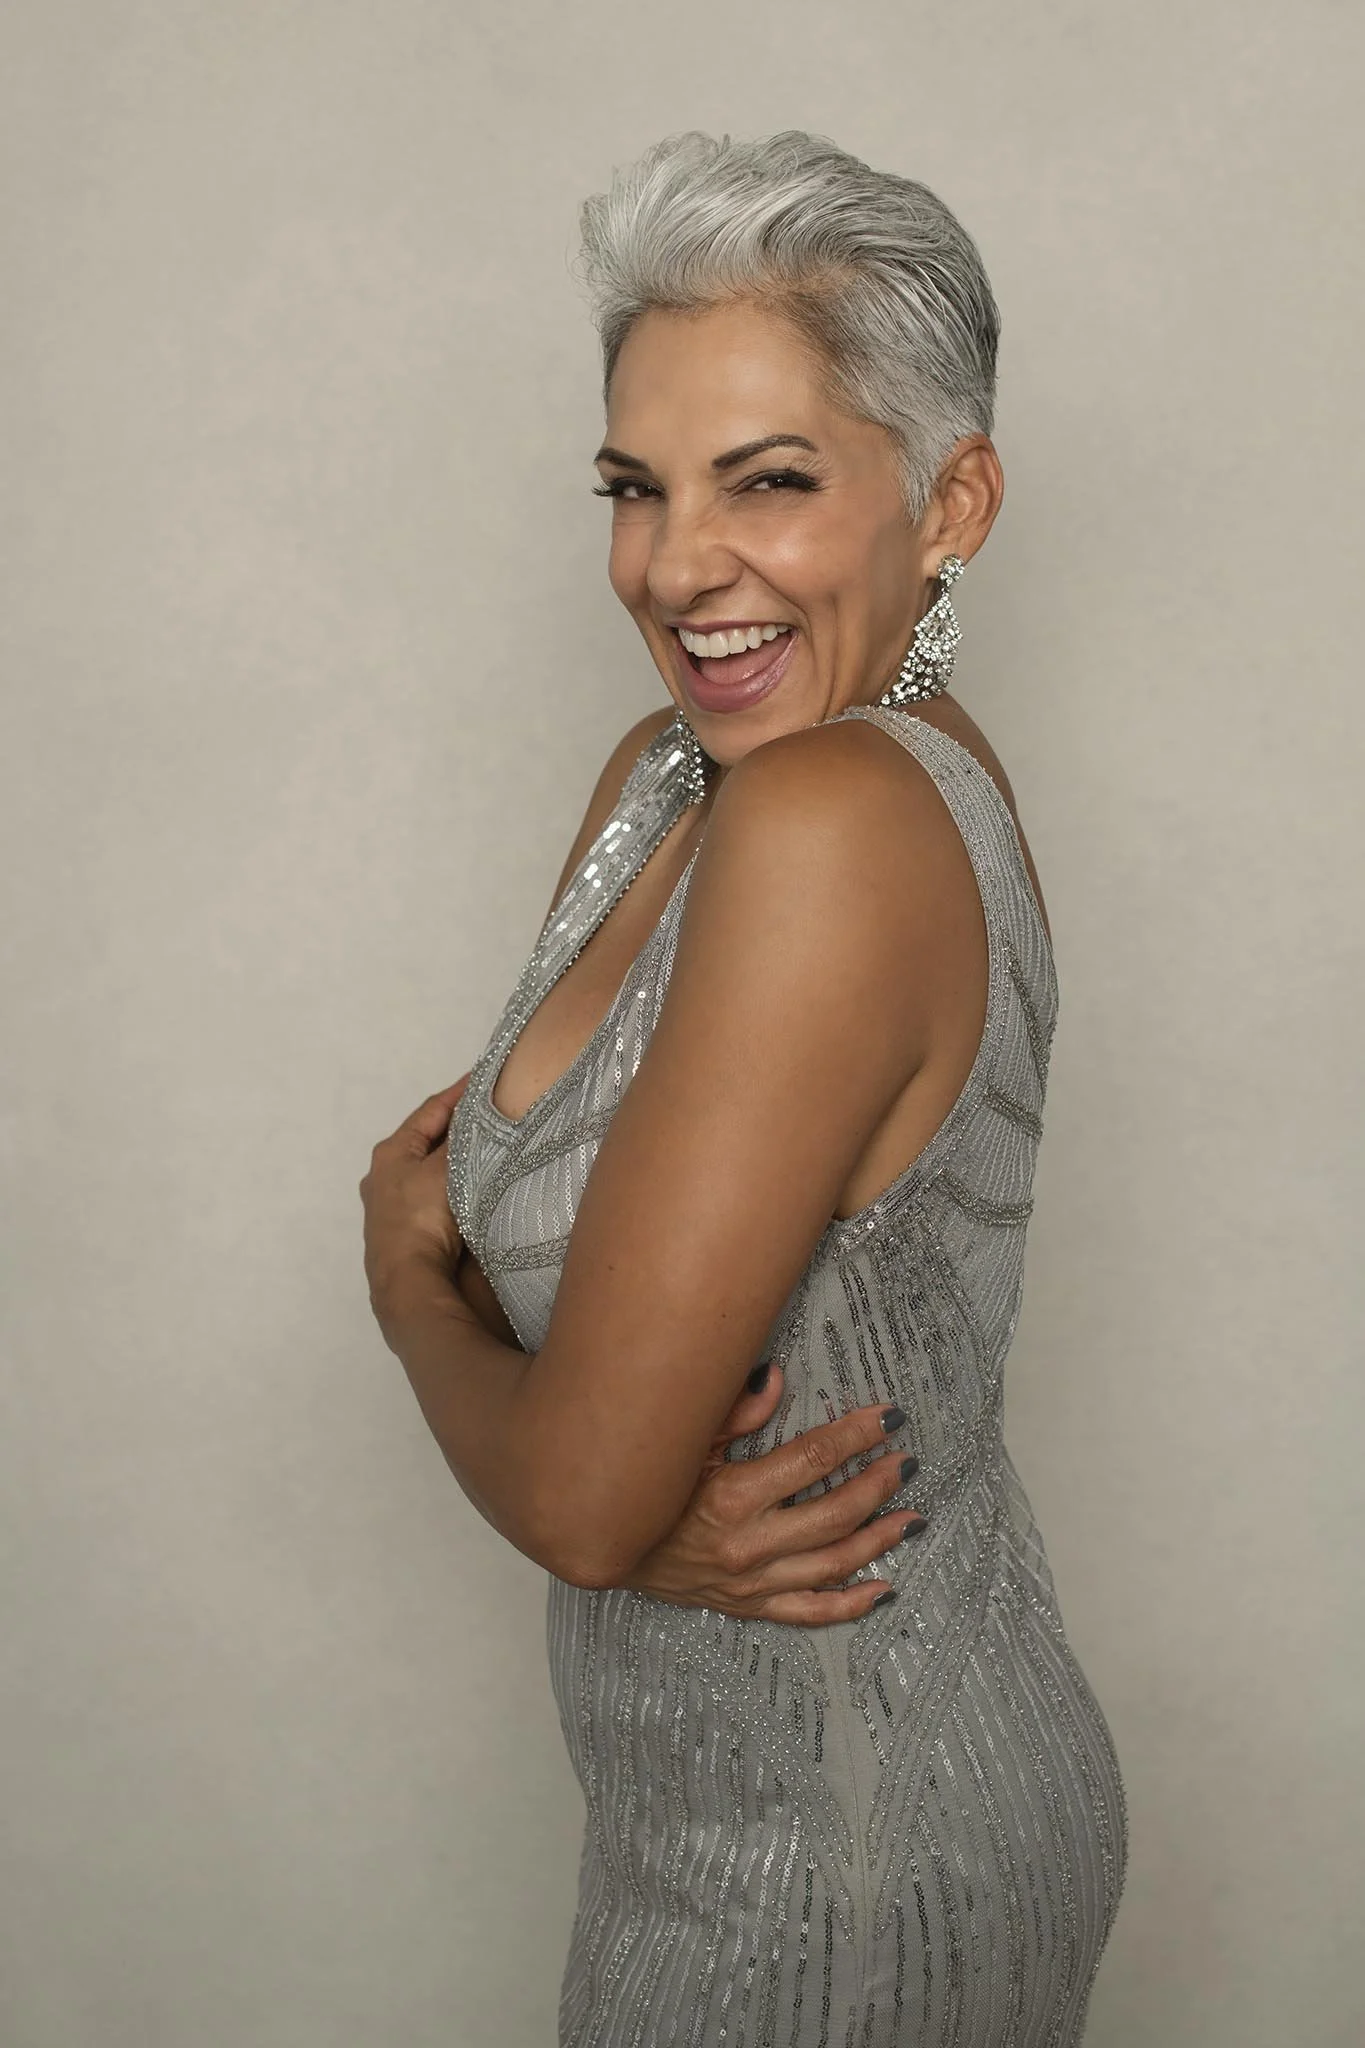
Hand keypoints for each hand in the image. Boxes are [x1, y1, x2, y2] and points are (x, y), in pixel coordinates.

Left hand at [360, 1076, 471, 1335]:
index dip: (459, 1093)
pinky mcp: (403, 1233)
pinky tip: (473, 1189)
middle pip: (427, 1141)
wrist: (407, 1281)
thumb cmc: (422, 1217)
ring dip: (456, 1160)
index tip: (485, 1078)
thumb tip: (479, 1119)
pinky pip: (434, 1197)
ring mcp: (391, 1206)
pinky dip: (454, 1186)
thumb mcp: (446, 1170)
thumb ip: (462, 1142)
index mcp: (391, 1151)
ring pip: (430, 1171)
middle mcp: (384, 1175)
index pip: (431, 1111)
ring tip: (488, 1149)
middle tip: (491, 1113)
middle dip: (458, 1128)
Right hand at [615, 1363, 926, 1624]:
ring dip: (878, 1539)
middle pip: (834, 1513)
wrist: (607, 1549)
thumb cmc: (646, 1487)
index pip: (812, 1460)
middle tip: (906, 1462)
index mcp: (733, 1496)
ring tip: (912, 1518)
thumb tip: (776, 1378)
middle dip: (877, 1485)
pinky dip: (851, 1604)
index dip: (855, 1436)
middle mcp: (749, 1543)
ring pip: (832, 1563)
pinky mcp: (751, 1606)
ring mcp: (753, 1582)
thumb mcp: (684, 1444)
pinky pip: (810, 1612)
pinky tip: (884, 1588)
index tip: (887, 1419)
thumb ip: (733, 1413)